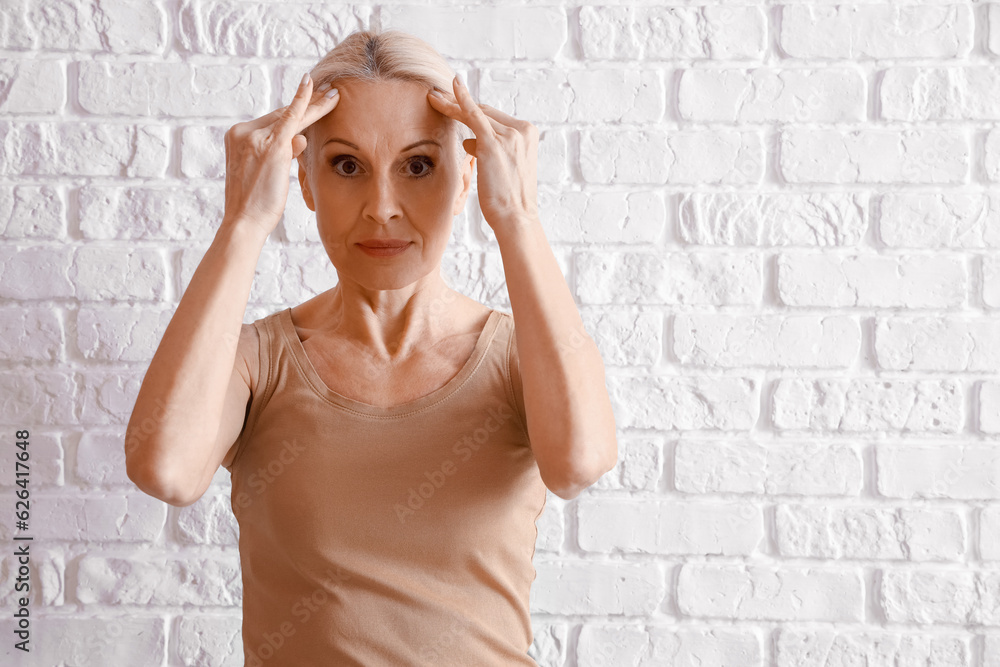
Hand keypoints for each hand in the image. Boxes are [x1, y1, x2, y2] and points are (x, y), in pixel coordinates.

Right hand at [221, 74, 339, 238]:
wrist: (244, 222)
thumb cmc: (255, 205)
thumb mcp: (268, 174)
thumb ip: (283, 153)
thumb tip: (302, 139)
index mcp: (238, 137)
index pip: (271, 122)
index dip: (293, 112)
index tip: (307, 99)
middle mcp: (244, 132)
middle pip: (282, 115)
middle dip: (307, 103)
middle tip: (328, 89)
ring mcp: (256, 136)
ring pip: (291, 116)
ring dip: (314, 104)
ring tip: (333, 93)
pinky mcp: (272, 144)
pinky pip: (291, 116)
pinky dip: (303, 100)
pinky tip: (312, 85)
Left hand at [427, 76, 539, 231]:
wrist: (516, 218)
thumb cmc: (508, 200)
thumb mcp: (501, 169)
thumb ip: (487, 150)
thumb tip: (467, 141)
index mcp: (527, 134)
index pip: (495, 119)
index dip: (472, 114)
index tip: (455, 106)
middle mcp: (521, 131)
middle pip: (485, 112)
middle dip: (460, 104)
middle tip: (437, 95)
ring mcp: (509, 135)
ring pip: (475, 113)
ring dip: (452, 105)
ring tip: (432, 96)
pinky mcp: (493, 143)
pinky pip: (473, 115)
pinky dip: (461, 99)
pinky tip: (452, 85)